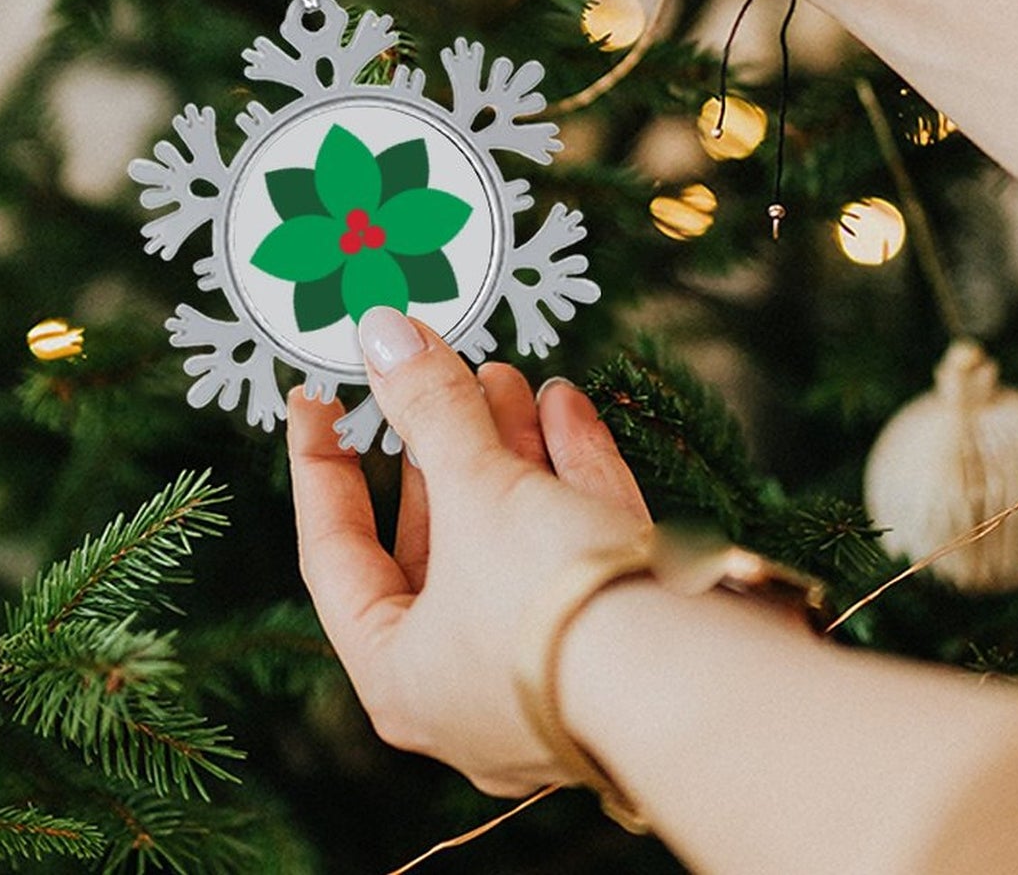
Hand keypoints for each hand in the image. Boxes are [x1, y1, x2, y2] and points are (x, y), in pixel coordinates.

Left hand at [288, 305, 648, 795]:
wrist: (701, 685)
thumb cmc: (551, 605)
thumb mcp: (476, 490)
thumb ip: (428, 406)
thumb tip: (381, 331)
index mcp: (399, 675)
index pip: (335, 551)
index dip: (321, 465)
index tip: (316, 397)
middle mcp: (467, 685)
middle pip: (434, 541)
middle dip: (440, 445)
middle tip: (434, 371)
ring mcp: (550, 670)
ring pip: (510, 540)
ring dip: (506, 449)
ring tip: (501, 373)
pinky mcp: (620, 646)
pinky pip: (575, 550)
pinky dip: (566, 473)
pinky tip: (563, 404)